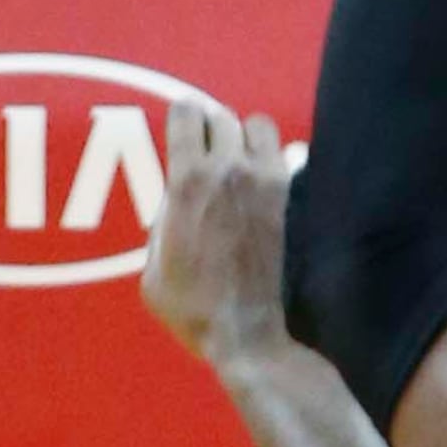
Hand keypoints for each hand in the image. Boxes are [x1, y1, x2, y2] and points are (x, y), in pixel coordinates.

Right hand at [140, 100, 292, 362]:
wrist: (251, 334)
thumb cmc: (194, 310)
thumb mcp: (153, 271)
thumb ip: (161, 225)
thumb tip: (174, 206)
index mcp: (188, 180)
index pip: (186, 111)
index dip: (182, 122)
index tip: (183, 138)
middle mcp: (230, 169)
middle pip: (221, 116)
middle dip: (212, 132)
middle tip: (210, 159)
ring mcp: (268, 180)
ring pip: (259, 126)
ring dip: (247, 140)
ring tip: (242, 166)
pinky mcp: (294, 198)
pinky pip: (289, 154)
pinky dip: (278, 162)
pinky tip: (269, 187)